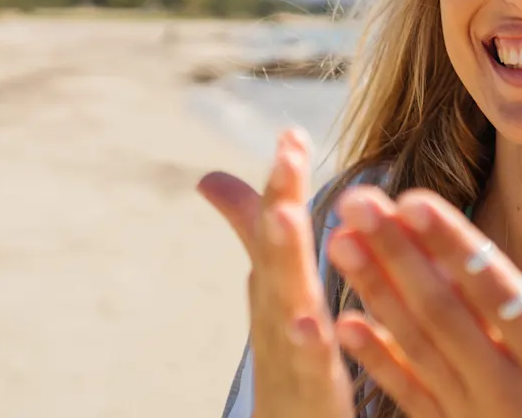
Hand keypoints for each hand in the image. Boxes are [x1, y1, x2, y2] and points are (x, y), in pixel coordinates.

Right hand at [197, 129, 353, 417]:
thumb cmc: (287, 361)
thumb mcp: (273, 291)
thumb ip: (255, 234)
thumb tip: (211, 178)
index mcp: (279, 283)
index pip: (276, 223)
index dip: (282, 180)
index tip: (292, 131)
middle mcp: (276, 310)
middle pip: (276, 249)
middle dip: (280, 198)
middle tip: (288, 150)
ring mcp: (288, 351)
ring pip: (286, 297)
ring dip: (283, 256)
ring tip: (285, 214)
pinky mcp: (311, 390)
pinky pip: (309, 364)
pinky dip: (306, 342)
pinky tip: (310, 319)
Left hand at [325, 186, 521, 417]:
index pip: (495, 292)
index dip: (454, 245)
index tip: (415, 199)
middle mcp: (506, 387)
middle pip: (442, 310)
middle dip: (396, 252)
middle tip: (356, 201)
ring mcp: (473, 413)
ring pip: (416, 344)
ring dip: (375, 291)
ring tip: (339, 242)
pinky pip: (408, 395)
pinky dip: (375, 361)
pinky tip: (343, 323)